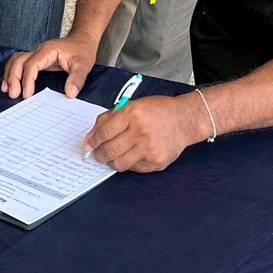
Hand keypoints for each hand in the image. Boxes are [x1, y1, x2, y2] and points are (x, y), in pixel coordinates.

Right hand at [1, 35, 96, 99]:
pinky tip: (10, 83)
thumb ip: (77, 79)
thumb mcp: (84, 65)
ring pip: (16, 61)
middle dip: (13, 78)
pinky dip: (12, 72)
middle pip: (19, 61)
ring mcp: (36, 54)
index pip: (32, 65)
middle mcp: (39, 50)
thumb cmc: (82, 50)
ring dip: (9, 74)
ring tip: (7, 90)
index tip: (27, 95)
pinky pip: (19, 63)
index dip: (27, 80)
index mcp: (48, 50)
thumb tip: (70, 94)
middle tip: (13, 95)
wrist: (82, 40)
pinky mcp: (36, 58)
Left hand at [83, 95, 204, 172]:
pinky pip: (133, 168)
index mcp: (133, 114)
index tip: (87, 144)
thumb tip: (93, 134)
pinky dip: (128, 163)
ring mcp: (149, 149)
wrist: (185, 120)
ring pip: (120, 163)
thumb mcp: (134, 104)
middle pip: (110, 150)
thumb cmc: (158, 110)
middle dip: (98, 154)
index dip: (92, 140)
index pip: (105, 132)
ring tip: (110, 157)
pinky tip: (129, 155)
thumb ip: (112, 117)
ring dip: (110, 161)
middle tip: (96, 154)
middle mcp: (141, 132)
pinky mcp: (156, 162)